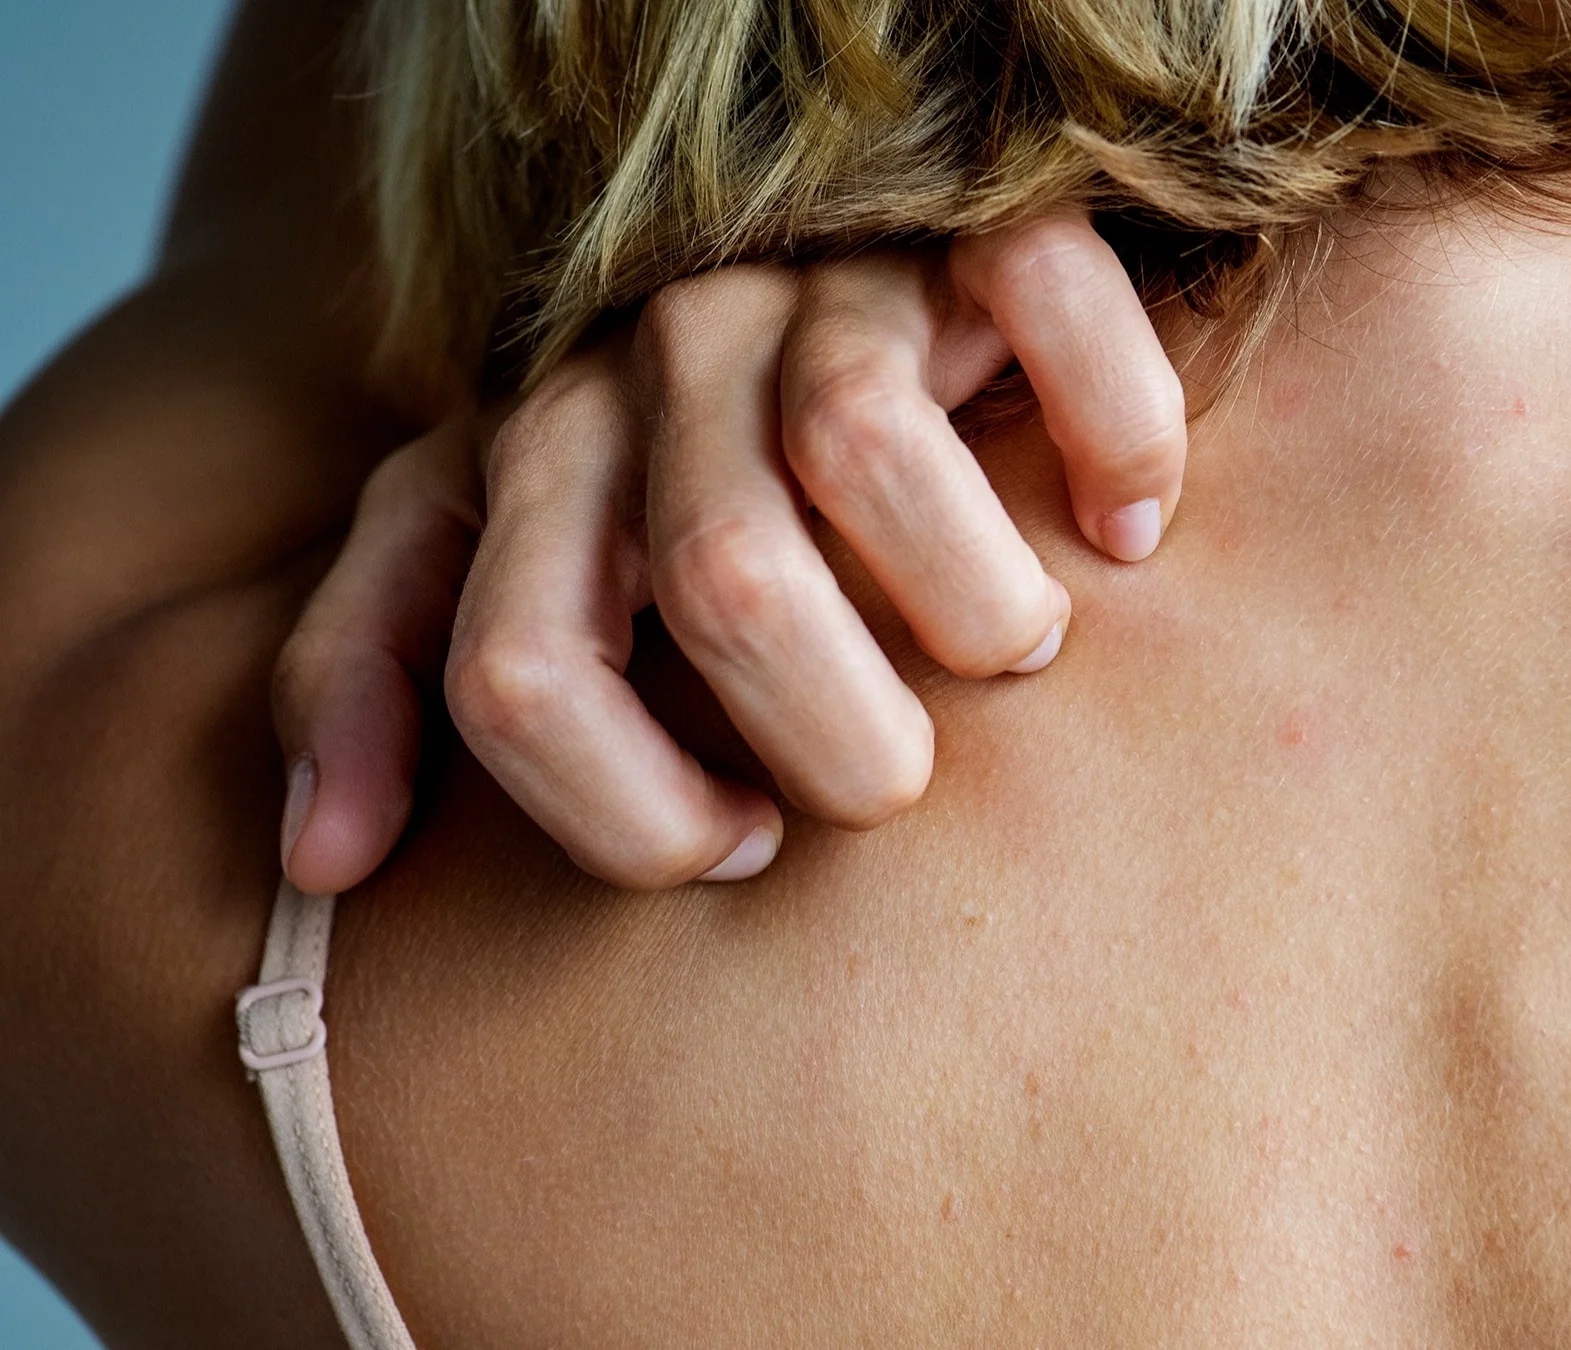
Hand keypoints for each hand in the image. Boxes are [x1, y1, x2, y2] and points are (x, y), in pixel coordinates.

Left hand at [273, 213, 1184, 891]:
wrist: (808, 258)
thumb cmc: (654, 476)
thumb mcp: (477, 554)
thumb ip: (378, 672)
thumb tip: (325, 855)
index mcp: (530, 461)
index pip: (517, 674)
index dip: (635, 815)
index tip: (744, 848)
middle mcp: (656, 361)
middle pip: (725, 581)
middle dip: (841, 741)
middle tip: (896, 779)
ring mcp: (815, 285)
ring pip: (864, 447)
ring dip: (977, 608)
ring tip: (1020, 652)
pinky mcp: (967, 232)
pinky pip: (1046, 303)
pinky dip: (1111, 439)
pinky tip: (1132, 525)